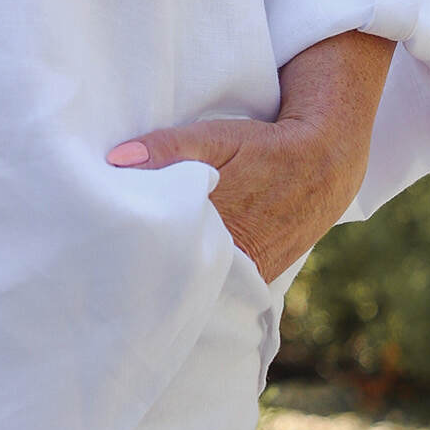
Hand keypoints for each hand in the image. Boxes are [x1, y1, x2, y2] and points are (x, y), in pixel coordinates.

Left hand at [107, 29, 395, 282]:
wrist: (326, 166)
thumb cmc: (265, 147)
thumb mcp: (218, 137)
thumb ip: (168, 147)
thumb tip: (117, 160)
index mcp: (215, 224)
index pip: (159, 251)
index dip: (129, 255)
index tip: (102, 256)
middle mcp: (234, 258)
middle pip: (176, 278)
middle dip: (146, 277)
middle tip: (109, 280)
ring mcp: (249, 275)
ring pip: (199, 290)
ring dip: (173, 285)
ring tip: (137, 288)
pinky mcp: (259, 282)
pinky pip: (222, 292)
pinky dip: (200, 289)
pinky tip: (177, 286)